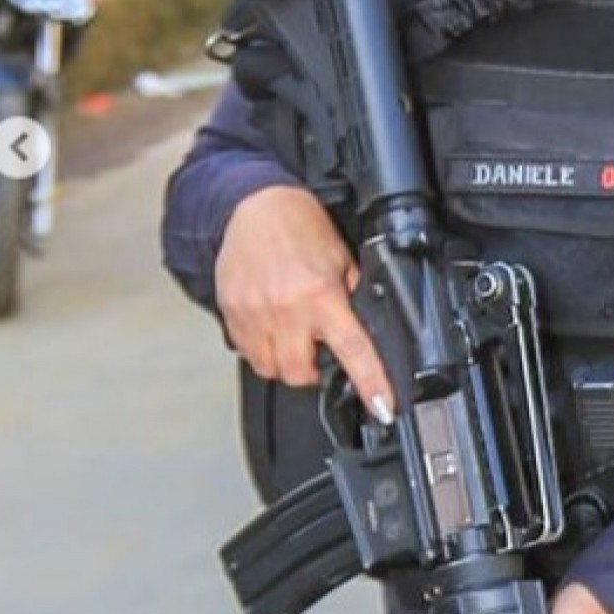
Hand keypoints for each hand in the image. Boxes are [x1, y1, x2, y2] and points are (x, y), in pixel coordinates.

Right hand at [215, 184, 394, 422]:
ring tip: (295, 338)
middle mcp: (286, 310)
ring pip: (271, 369)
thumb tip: (366, 324)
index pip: (353, 350)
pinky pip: (246, 352)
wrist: (253, 206)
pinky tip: (271, 329)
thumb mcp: (341, 258)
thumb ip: (352, 294)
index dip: (371, 383)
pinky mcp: (231, 315)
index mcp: (321, 295)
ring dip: (287, 363)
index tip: (383, 407)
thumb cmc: (300, 227)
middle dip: (314, 371)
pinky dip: (261, 350)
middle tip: (320, 350)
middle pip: (300, 373)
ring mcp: (254, 315)